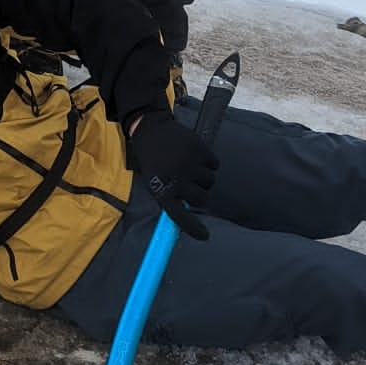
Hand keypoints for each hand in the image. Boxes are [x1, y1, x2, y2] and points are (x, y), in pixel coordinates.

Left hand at [125, 111, 218, 239]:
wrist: (151, 129)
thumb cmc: (151, 160)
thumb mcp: (153, 182)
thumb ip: (170, 199)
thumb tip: (187, 219)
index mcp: (162, 190)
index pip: (180, 217)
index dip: (193, 229)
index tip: (204, 236)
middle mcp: (177, 179)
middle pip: (202, 199)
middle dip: (199, 194)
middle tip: (190, 184)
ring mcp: (189, 163)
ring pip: (210, 181)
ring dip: (203, 177)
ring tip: (189, 167)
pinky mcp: (200, 149)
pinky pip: (215, 164)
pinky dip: (209, 162)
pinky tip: (194, 156)